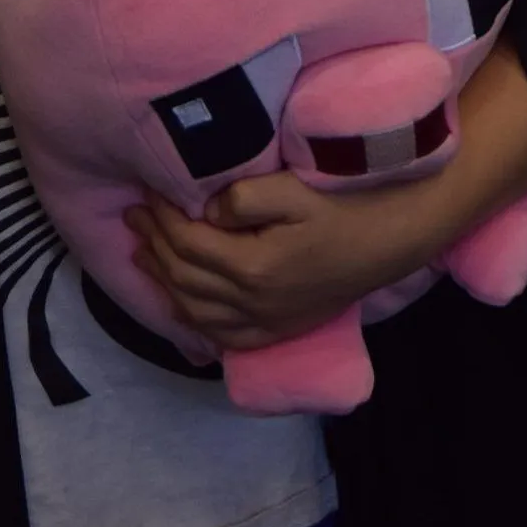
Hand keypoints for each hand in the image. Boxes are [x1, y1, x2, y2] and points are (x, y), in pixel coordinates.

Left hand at [124, 172, 437, 352]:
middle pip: (186, 279)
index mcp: (254, 267)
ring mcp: (269, 321)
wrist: (392, 239)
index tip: (146, 192)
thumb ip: (242, 198)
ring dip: (165, 283)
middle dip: (154, 246)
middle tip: (133, 217)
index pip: (188, 244)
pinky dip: (195, 321)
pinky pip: (226, 336)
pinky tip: (181, 303)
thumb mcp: (292, 190)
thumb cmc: (342, 206)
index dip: (162, 218)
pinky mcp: (281, 329)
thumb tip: (205, 210)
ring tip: (143, 254)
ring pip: (198, 313)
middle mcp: (255, 303)